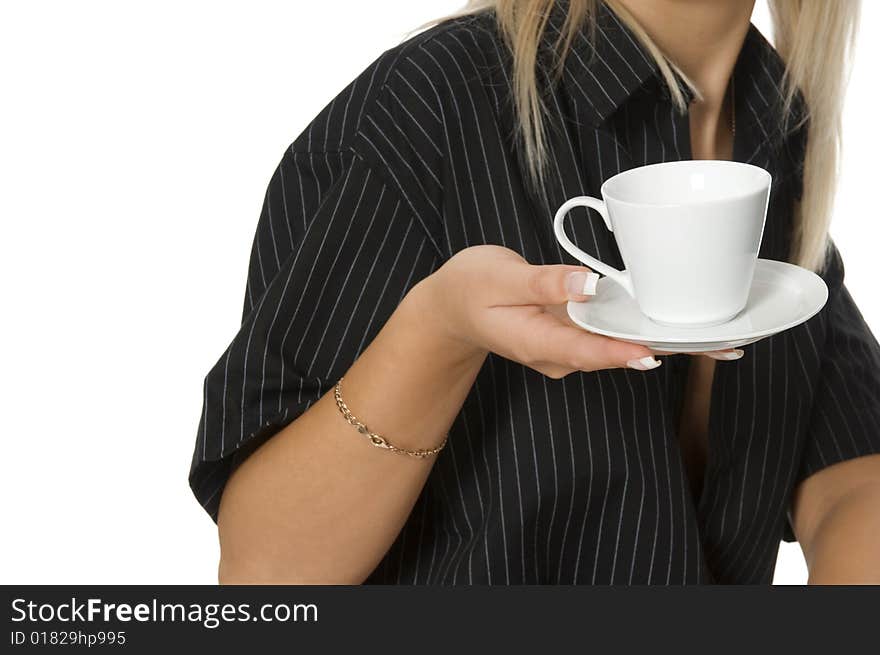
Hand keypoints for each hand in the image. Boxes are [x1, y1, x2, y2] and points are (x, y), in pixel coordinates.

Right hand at [409, 245, 721, 377]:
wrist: (451, 308)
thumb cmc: (469, 289)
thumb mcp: (499, 278)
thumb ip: (543, 282)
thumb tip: (586, 283)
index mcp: (537, 342)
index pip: (587, 351)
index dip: (624, 351)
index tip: (658, 350)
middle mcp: (558, 353)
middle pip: (618, 354)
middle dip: (669, 349)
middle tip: (724, 345)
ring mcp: (568, 347)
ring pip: (621, 346)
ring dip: (668, 342)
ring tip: (720, 340)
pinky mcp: (573, 334)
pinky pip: (613, 335)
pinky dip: (646, 329)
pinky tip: (681, 325)